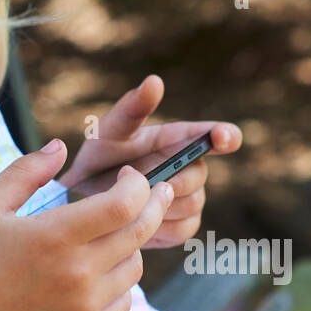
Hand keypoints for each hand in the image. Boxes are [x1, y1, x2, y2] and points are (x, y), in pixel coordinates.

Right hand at [0, 139, 167, 310]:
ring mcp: (83, 307)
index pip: (124, 205)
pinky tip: (103, 268)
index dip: (137, 185)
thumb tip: (61, 146)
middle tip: (157, 191)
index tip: (129, 175)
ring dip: (133, 244)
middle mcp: (76, 273)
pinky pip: (125, 301)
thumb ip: (26, 171)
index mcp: (54, 236)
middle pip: (140, 232)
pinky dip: (121, 281)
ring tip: (114, 232)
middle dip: (154, 205)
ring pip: (135, 267)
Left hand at [57, 74, 241, 248]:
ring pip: (192, 205)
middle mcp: (190, 166)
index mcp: (178, 139)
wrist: (84, 196)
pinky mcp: (182, 225)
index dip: (225, 135)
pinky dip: (159, 227)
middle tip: (140, 181)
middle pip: (198, 176)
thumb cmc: (100, 154)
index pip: (213, 135)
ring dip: (160, 205)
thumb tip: (154, 81)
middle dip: (170, 180)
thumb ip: (133, 108)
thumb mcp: (110, 130)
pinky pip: (182, 229)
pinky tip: (136, 220)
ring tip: (130, 200)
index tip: (226, 137)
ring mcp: (190, 197)